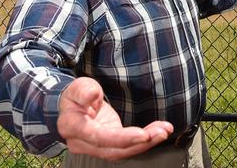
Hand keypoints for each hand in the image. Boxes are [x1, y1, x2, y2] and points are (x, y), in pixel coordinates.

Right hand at [57, 77, 172, 160]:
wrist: (74, 106)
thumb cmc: (75, 96)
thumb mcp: (78, 86)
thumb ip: (84, 91)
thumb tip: (91, 96)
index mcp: (73, 126)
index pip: (98, 137)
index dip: (121, 138)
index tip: (142, 135)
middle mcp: (83, 142)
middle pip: (114, 149)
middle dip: (140, 143)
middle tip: (161, 133)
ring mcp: (96, 147)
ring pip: (123, 150)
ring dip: (147, 142)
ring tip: (164, 131)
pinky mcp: (109, 145)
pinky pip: (128, 146)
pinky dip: (145, 140)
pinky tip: (159, 131)